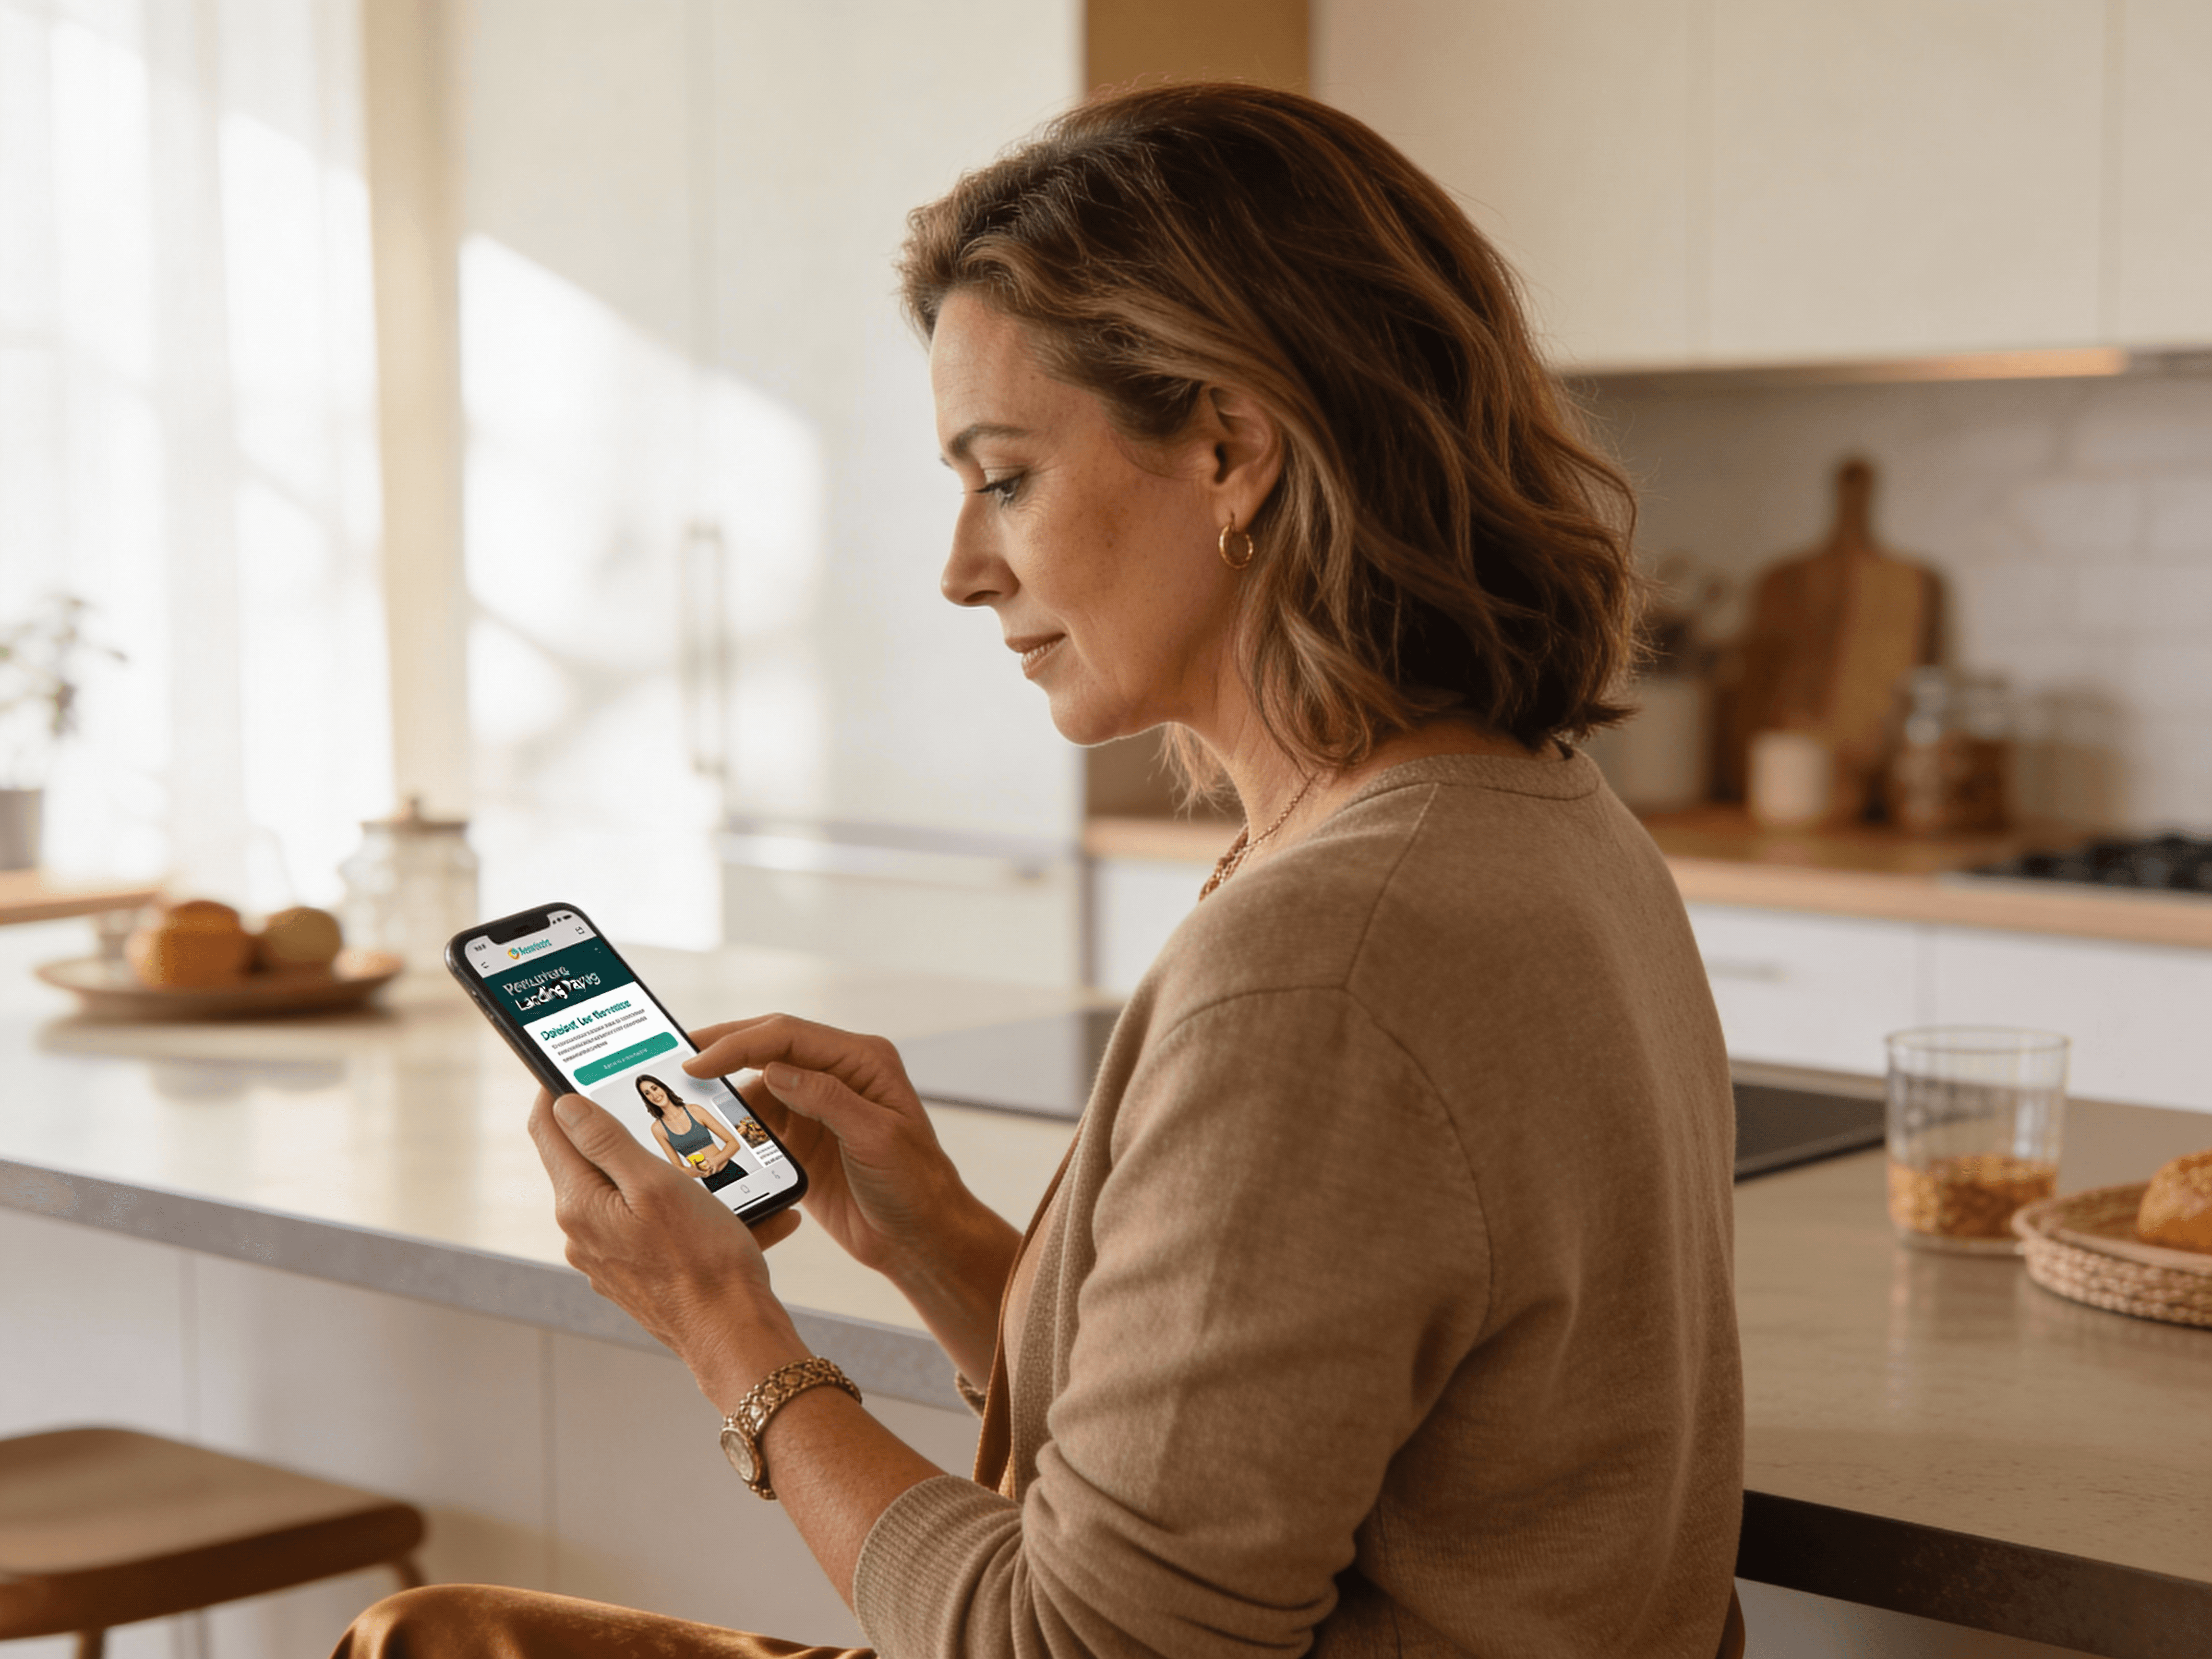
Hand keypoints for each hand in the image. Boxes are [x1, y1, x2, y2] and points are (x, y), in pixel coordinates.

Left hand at [527, 1088, 803, 1382]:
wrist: (732, 1333)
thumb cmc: (703, 1260)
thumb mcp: (655, 1184)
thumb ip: (605, 1141)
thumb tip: (564, 1104)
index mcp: (580, 1205)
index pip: (548, 1130)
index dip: (555, 1090)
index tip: (570, 1066)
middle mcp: (583, 1234)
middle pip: (589, 1161)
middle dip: (625, 1132)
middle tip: (664, 1109)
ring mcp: (607, 1258)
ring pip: (626, 1194)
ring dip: (663, 1172)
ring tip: (712, 1166)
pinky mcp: (634, 1274)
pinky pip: (651, 1226)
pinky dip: (683, 1209)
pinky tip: (728, 1210)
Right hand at [685, 1016, 982, 1277]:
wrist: (919, 1238)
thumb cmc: (915, 1186)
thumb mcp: (876, 1139)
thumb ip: (827, 1098)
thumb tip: (775, 1069)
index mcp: (862, 1061)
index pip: (789, 1036)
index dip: (739, 1043)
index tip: (697, 1061)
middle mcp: (838, 1075)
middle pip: (769, 1048)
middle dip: (722, 1050)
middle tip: (675, 1060)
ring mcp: (818, 1106)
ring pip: (759, 1084)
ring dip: (724, 1092)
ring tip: (682, 1099)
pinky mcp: (804, 1138)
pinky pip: (760, 1120)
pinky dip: (733, 1124)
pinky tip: (708, 1132)